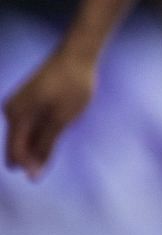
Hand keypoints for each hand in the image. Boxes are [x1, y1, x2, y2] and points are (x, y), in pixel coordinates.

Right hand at [3, 46, 97, 178]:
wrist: (77, 55)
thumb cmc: (72, 86)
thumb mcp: (62, 119)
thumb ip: (46, 145)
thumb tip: (33, 171)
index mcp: (17, 116)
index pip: (15, 151)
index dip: (27, 167)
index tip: (39, 179)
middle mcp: (12, 111)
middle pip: (18, 145)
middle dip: (32, 156)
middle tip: (52, 154)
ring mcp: (19, 105)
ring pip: (26, 135)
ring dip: (39, 144)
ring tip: (59, 131)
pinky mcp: (29, 101)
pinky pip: (31, 124)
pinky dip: (43, 132)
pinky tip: (57, 127)